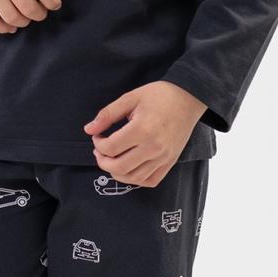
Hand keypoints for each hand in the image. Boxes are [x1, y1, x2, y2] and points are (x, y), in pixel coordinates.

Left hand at [83, 82, 207, 186]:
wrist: (189, 98)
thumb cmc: (159, 95)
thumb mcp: (130, 98)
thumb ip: (107, 114)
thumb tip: (89, 130)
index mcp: (142, 129)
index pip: (111, 148)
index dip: (98, 144)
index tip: (97, 136)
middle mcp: (154, 148)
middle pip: (119, 167)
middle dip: (102, 161)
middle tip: (100, 151)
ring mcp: (163, 158)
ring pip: (133, 178)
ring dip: (116, 172)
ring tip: (111, 159)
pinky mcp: (170, 162)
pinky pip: (150, 181)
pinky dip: (135, 179)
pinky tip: (128, 168)